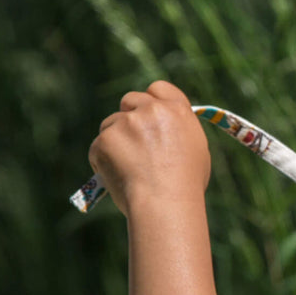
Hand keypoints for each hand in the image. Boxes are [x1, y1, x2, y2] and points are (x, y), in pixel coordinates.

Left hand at [88, 81, 209, 214]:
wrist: (166, 205)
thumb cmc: (186, 186)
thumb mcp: (195, 152)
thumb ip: (177, 131)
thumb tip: (163, 129)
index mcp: (178, 112)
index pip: (159, 89)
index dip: (152, 100)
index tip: (147, 112)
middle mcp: (152, 111)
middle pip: (130, 100)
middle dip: (129, 117)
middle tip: (134, 143)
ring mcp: (126, 123)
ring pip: (112, 124)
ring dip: (116, 140)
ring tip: (132, 170)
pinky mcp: (105, 139)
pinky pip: (100, 147)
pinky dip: (105, 161)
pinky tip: (121, 178)